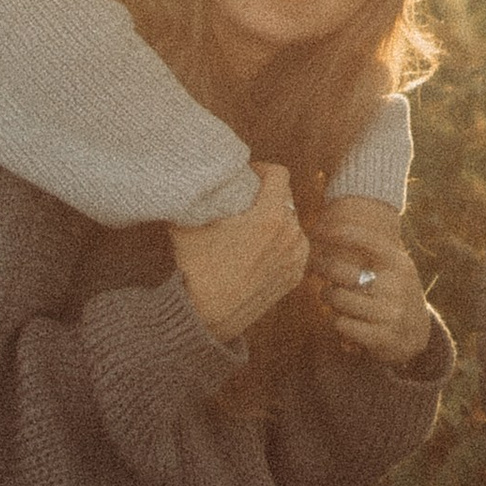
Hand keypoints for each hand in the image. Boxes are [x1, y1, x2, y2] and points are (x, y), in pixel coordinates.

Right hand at [172, 164, 307, 345]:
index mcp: (271, 217)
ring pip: (292, 223)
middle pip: (286, 198)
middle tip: (246, 199)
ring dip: (276, 218)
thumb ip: (197, 195)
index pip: (279, 174)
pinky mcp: (295, 277)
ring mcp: (296, 258)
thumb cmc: (196, 269)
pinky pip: (294, 247)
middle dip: (267, 194)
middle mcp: (291, 235)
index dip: (261, 169)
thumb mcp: (189, 224)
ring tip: (252, 225)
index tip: (248, 175)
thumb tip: (193, 177)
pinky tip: (259, 248)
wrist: (204, 317)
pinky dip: (281, 242)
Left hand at [308, 195, 434, 371]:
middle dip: (320, 265)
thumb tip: (330, 224)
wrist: (417, 335)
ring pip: (337, 298)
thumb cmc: (395, 294)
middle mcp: (396, 286)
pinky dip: (337, 320)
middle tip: (314, 265)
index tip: (317, 231)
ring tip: (328, 295)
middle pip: (340, 270)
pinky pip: (341, 324)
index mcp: (399, 264)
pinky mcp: (382, 337)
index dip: (338, 232)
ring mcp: (390, 313)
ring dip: (327, 296)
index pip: (365, 239)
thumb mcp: (395, 269)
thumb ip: (372, 251)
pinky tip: (342, 319)